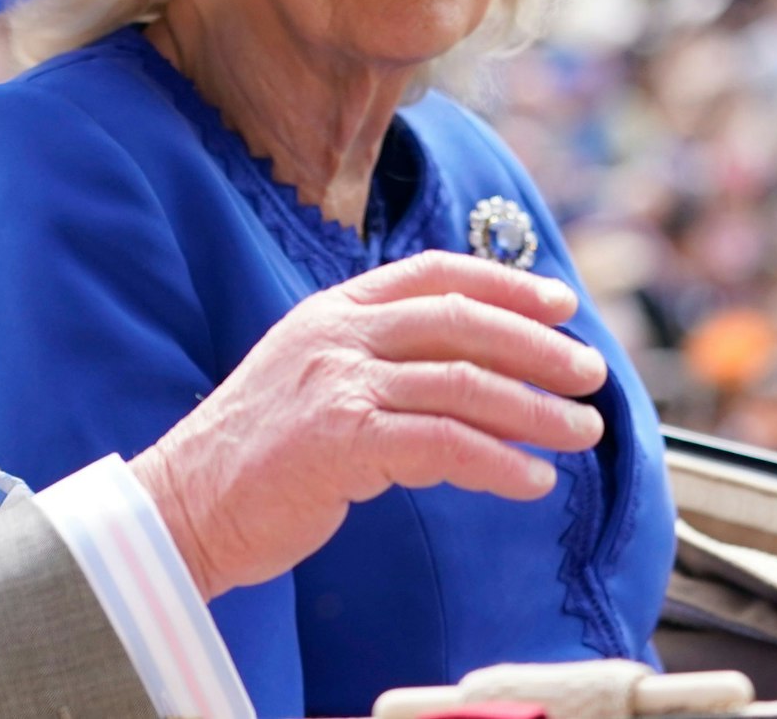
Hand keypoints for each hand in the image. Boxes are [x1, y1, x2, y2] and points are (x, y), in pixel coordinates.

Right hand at [130, 251, 607, 600]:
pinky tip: (531, 481)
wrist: (186, 501)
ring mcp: (336, 384)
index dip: (504, 283)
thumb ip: (375, 358)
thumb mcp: (311, 375)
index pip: (432, 274)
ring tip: (580, 433)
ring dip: (535, 410)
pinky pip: (443, 444)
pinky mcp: (339, 441)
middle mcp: (336, 335)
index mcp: (331, 310)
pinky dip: (498, 463)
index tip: (560, 302)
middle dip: (537, 346)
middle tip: (590, 373)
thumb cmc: (256, 452)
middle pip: (460, 322)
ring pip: (462, 384)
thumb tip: (467, 365)